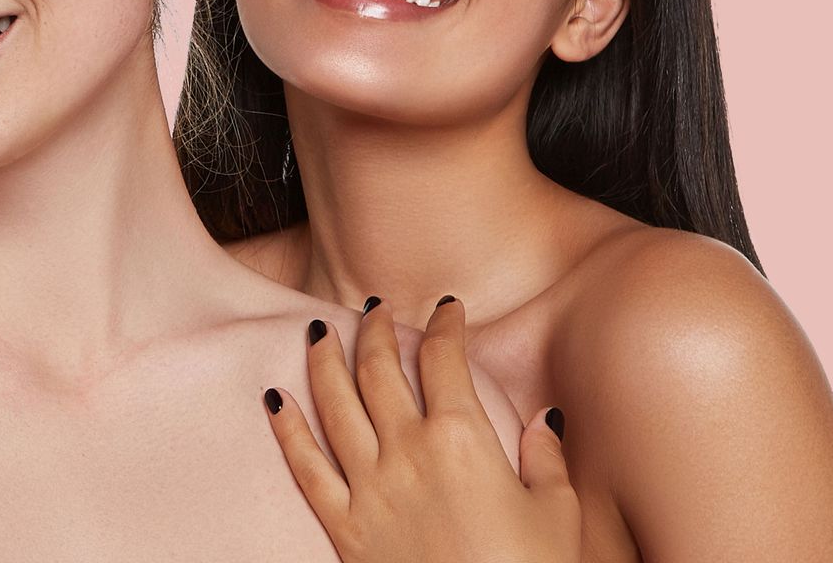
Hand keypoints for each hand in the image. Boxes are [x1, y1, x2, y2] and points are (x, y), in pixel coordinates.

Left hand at [264, 297, 579, 562]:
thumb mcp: (558, 514)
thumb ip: (546, 458)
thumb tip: (545, 418)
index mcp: (462, 438)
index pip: (444, 359)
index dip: (445, 326)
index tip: (447, 309)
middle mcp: (408, 451)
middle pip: (379, 368)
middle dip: (375, 328)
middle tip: (374, 307)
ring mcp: (370, 487)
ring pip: (334, 403)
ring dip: (323, 359)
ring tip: (317, 329)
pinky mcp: (344, 526)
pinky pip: (305, 466)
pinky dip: (287, 428)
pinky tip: (274, 398)